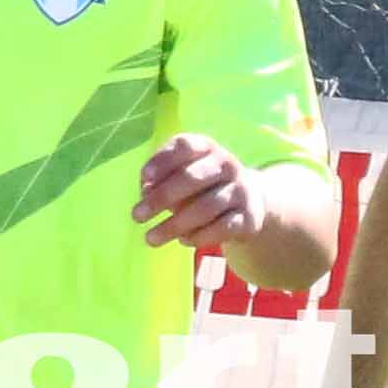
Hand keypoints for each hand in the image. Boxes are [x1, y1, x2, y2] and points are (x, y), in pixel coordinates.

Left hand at [132, 133, 266, 253]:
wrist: (250, 201)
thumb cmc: (203, 185)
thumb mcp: (182, 174)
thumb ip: (161, 179)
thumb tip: (145, 192)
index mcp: (207, 148)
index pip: (185, 147)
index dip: (163, 161)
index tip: (144, 178)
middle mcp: (227, 165)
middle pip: (193, 178)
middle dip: (162, 198)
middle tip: (137, 216)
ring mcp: (240, 191)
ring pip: (205, 208)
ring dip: (174, 225)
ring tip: (150, 238)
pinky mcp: (248, 217)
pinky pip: (221, 228)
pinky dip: (198, 236)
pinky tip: (182, 240)